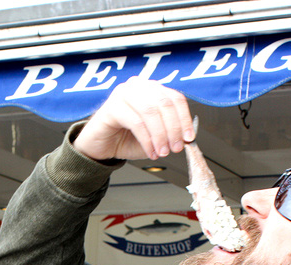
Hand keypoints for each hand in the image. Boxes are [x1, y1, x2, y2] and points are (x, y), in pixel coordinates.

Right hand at [73, 77, 195, 161]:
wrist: (101, 146)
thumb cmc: (127, 139)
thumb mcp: (155, 136)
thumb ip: (171, 133)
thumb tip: (188, 136)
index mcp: (151, 89)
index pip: (175, 98)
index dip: (184, 119)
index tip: (189, 138)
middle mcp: (138, 86)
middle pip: (165, 104)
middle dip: (173, 129)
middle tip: (176, 148)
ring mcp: (123, 93)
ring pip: (151, 112)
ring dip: (160, 136)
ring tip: (162, 152)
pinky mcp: (112, 106)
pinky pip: (136, 122)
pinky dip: (147, 140)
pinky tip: (150, 151)